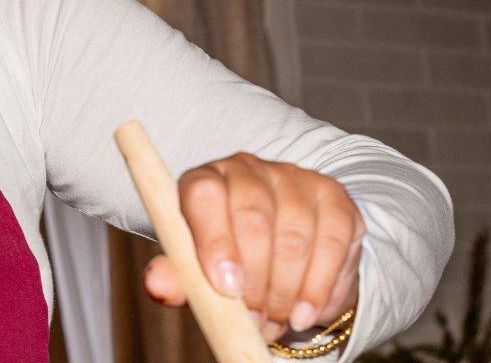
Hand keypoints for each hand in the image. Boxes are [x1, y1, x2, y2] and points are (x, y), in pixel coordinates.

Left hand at [143, 152, 364, 340]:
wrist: (275, 257)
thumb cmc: (224, 262)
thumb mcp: (194, 271)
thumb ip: (175, 277)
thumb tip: (157, 285)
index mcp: (203, 180)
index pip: (204, 193)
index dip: (214, 241)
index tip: (226, 289)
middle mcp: (247, 168)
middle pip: (254, 215)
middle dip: (255, 279)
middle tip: (253, 319)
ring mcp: (293, 177)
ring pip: (295, 235)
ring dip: (286, 290)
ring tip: (275, 321)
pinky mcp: (332, 197)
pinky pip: (333, 242)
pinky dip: (320, 286)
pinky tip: (307, 312)